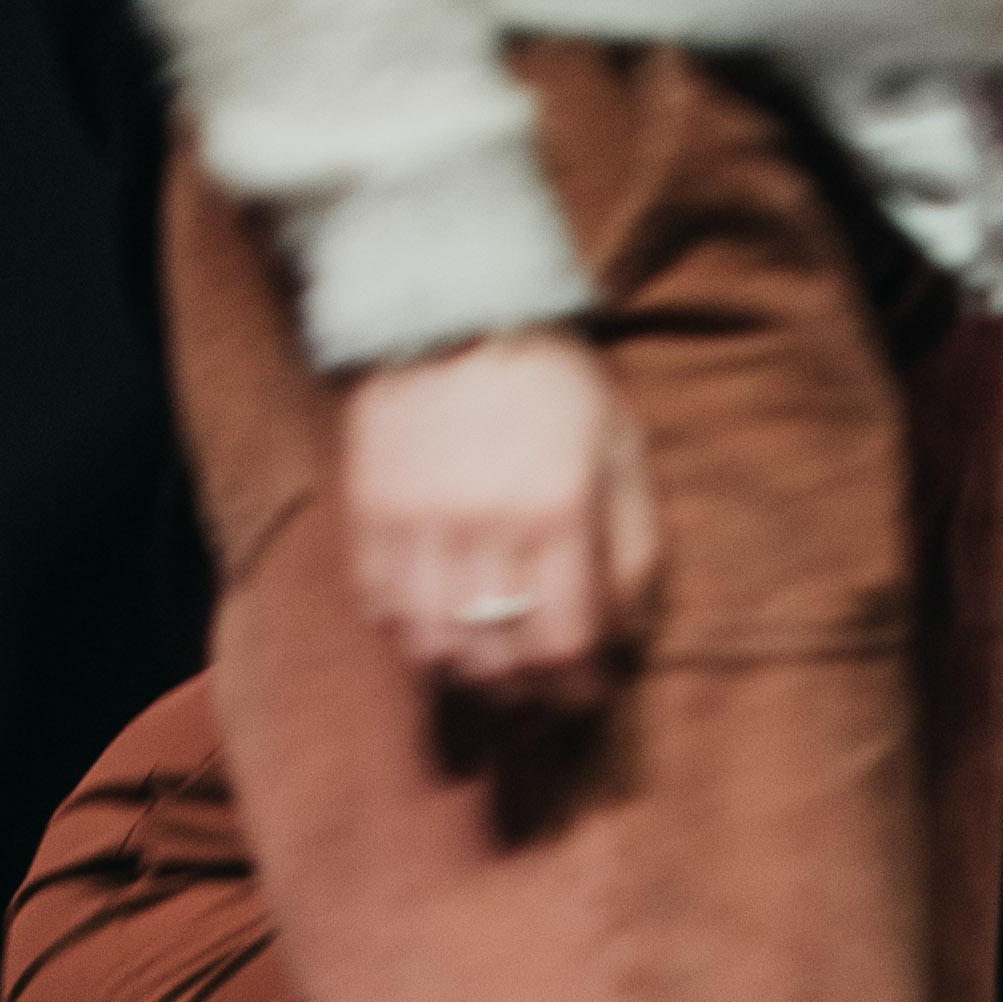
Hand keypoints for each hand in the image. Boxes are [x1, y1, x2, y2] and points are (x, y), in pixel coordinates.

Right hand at [342, 331, 658, 701]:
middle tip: (541, 690)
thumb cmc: (552, 386)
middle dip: (527, 692)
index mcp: (556, 511)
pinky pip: (381, 609)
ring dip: (466, 676)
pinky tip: (437, 632)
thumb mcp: (622, 454)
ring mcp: (418, 522)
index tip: (588, 690)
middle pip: (498, 658)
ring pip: (435, 646)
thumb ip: (634, 550)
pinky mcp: (369, 512)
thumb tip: (626, 637)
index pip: (564, 642)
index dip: (579, 688)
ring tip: (489, 671)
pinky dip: (410, 638)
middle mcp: (484, 524)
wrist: (450, 309)